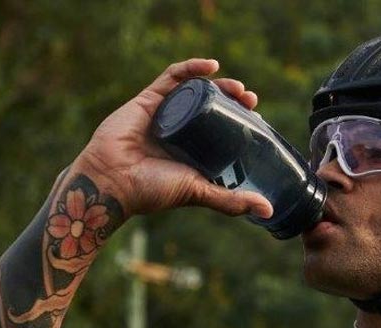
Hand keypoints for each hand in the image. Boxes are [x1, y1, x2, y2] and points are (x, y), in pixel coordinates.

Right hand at [71, 58, 273, 217]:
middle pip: (212, 108)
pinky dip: (191, 68)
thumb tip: (269, 209)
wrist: (111, 182)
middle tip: (251, 100)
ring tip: (238, 88)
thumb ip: (231, 201)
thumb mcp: (199, 192)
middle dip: (234, 101)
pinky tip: (211, 66)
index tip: (257, 118)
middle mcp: (180, 131)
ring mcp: (164, 113)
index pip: (221, 130)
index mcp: (192, 152)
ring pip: (195, 91)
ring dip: (219, 84)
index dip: (240, 121)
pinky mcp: (148, 99)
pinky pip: (171, 77)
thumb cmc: (151, 191)